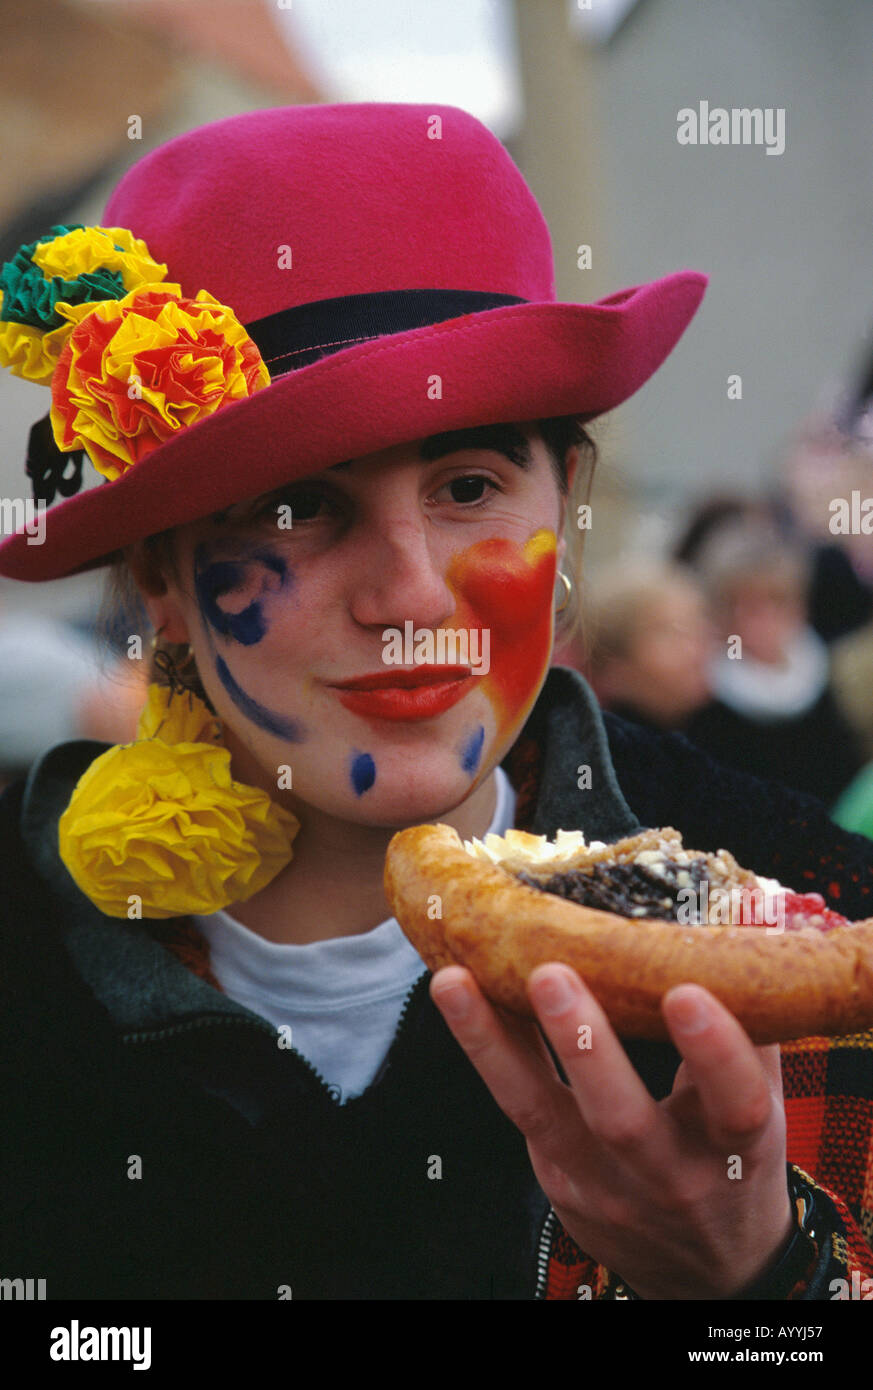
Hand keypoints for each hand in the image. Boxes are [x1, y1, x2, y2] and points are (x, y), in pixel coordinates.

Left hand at [430, 962, 793, 1298]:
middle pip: (621, 1119)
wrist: (705, 1271)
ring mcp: (603, 1182)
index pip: (733, 1104)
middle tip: (551, 976)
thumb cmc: (733, 1162)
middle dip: (584, 1047)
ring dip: (493, 1045)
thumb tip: (737, 928)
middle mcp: (668, 1173)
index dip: (713, 1052)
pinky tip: (457, 992)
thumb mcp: (763, 1109)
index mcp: (735, 1148)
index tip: (685, 993)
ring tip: (455, 982)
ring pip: (540, 1113)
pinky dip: (487, 1047)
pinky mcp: (556, 1179)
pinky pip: (517, 1107)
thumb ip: (752, 1032)